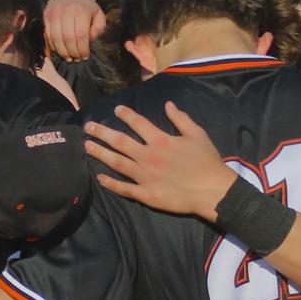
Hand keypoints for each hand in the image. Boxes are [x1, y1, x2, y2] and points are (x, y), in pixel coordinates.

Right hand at [45, 0, 106, 61]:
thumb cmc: (86, 8)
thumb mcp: (98, 14)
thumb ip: (99, 28)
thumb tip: (92, 39)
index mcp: (82, 10)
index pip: (81, 35)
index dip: (83, 49)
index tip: (85, 56)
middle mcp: (66, 10)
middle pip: (67, 38)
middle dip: (73, 52)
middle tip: (77, 59)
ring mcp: (54, 13)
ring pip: (55, 38)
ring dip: (62, 52)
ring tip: (69, 58)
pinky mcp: (45, 16)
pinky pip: (47, 36)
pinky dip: (53, 46)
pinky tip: (60, 51)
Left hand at [85, 103, 236, 220]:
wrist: (213, 191)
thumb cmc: (207, 162)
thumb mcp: (197, 134)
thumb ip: (181, 119)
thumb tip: (168, 104)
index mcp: (161, 140)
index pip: (138, 123)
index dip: (126, 115)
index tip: (116, 110)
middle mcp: (148, 156)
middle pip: (120, 142)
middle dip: (102, 132)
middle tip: (88, 126)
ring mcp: (145, 176)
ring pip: (117, 163)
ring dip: (101, 154)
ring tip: (87, 146)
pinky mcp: (147, 194)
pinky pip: (125, 188)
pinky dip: (111, 183)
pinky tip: (100, 178)